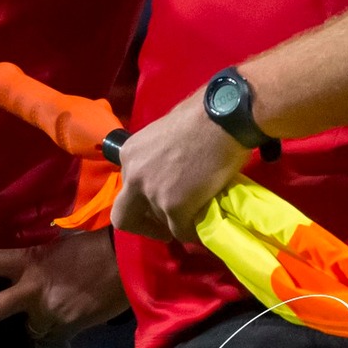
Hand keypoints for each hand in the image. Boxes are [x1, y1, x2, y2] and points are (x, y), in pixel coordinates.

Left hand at [0, 230, 126, 347]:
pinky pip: (54, 335)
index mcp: (29, 262)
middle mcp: (33, 291)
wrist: (130, 265)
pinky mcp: (67, 331)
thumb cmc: (95, 247)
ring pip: (31, 328)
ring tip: (63, 305)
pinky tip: (75, 315)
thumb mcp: (57, 246)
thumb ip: (37, 262)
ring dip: (40, 323)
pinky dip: (59, 329)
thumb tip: (26, 275)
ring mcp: (49, 314)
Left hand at [111, 93, 248, 241]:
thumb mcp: (164, 135)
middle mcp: (133, 175)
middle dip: (143, 225)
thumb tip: (166, 171)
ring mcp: (152, 192)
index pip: (126, 187)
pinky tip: (203, 223)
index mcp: (129, 154)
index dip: (141, 199)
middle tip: (165, 225)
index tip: (157, 203)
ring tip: (196, 211)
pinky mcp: (174, 206)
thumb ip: (155, 157)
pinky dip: (191, 231)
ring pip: (160, 222)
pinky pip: (180, 230)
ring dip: (176, 220)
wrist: (223, 118)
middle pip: (124, 216)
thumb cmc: (201, 117)